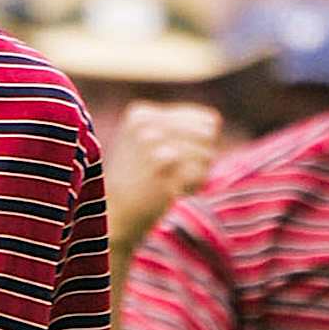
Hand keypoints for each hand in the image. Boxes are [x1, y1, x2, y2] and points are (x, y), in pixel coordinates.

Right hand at [106, 101, 223, 250]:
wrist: (113, 214)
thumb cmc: (137, 179)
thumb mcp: (149, 142)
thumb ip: (182, 126)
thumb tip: (215, 121)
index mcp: (141, 114)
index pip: (207, 121)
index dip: (199, 144)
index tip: (172, 158)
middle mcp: (145, 124)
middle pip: (209, 134)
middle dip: (200, 157)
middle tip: (173, 172)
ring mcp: (153, 144)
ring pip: (207, 154)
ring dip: (195, 173)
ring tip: (168, 182)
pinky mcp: (162, 168)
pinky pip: (200, 173)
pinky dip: (192, 187)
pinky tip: (169, 192)